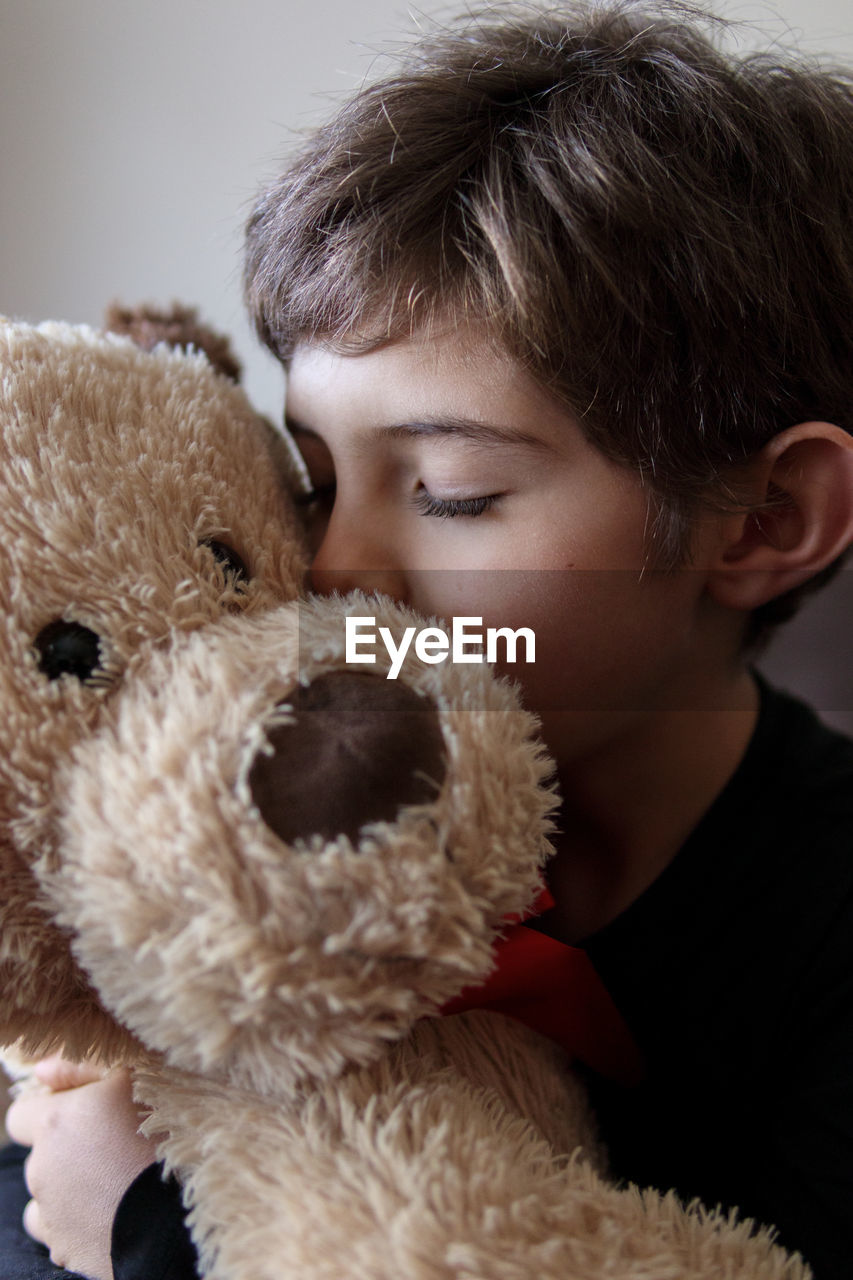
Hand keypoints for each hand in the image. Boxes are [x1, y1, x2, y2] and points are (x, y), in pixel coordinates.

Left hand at [5, 1056, 157, 1279]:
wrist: (181, 1208)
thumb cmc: (163, 1132)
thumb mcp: (131, 1080)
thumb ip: (80, 1070)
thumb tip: (41, 1070)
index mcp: (55, 1123)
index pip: (21, 1115)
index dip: (50, 1112)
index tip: (82, 1117)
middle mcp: (42, 1168)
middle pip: (40, 1156)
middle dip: (66, 1152)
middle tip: (112, 1149)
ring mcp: (51, 1214)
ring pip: (47, 1196)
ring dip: (69, 1189)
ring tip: (113, 1184)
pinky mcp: (65, 1248)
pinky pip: (61, 1231)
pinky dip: (79, 1223)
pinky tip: (112, 1212)